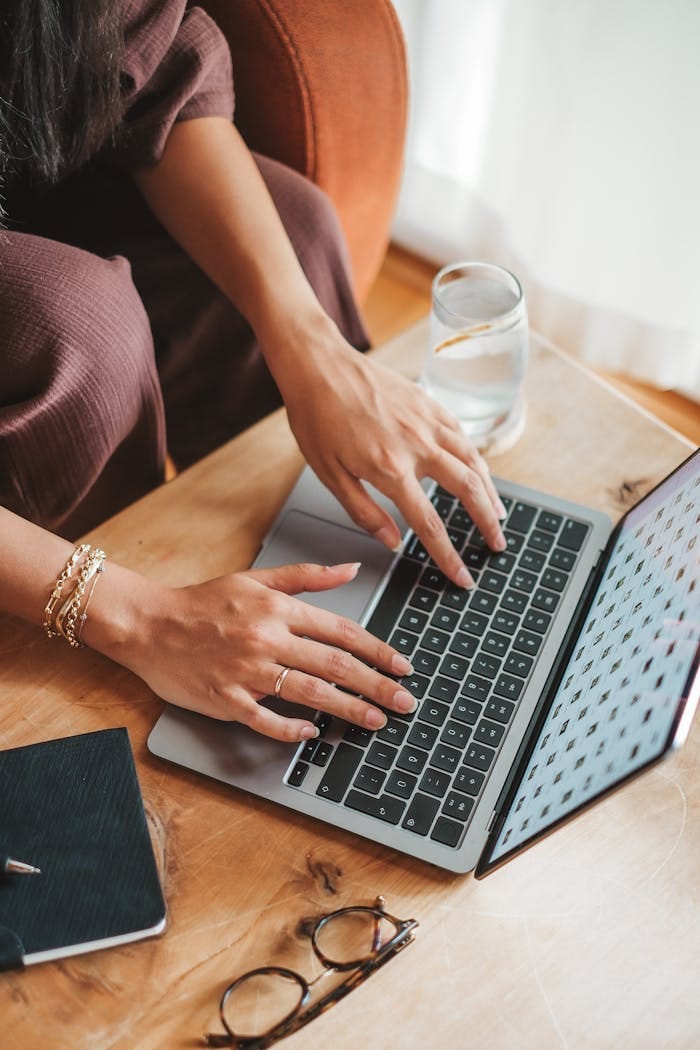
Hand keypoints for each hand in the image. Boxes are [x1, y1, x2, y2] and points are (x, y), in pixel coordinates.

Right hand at [105, 562, 415, 741]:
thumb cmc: (203, 603)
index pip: (341, 631)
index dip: (378, 650)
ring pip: (309, 693)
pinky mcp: (224, 698)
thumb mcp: (256, 579)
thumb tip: (352, 568)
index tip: (403, 666)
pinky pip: (264, 719)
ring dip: (348, 709)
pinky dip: (289, 728)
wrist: (148, 623)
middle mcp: (267, 639)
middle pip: (335, 665)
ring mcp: (246, 671)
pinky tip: (312, 734)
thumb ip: (307, 576)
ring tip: (376, 721)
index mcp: (278, 609)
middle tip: (406, 702)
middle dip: (377, 685)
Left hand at [279, 331, 506, 586]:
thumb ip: (364, 512)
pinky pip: (462, 435)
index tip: (463, 576)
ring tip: (497, 513)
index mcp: (391, 470)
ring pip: (474, 461)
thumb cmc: (317, 418)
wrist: (319, 366)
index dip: (449, 555)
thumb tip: (392, 542)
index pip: (430, 524)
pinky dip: (476, 458)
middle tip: (497, 545)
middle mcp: (418, 446)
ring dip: (490, 491)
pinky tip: (478, 470)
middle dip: (487, 523)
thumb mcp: (330, 474)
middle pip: (468, 491)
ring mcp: (427, 422)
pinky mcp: (429, 403)